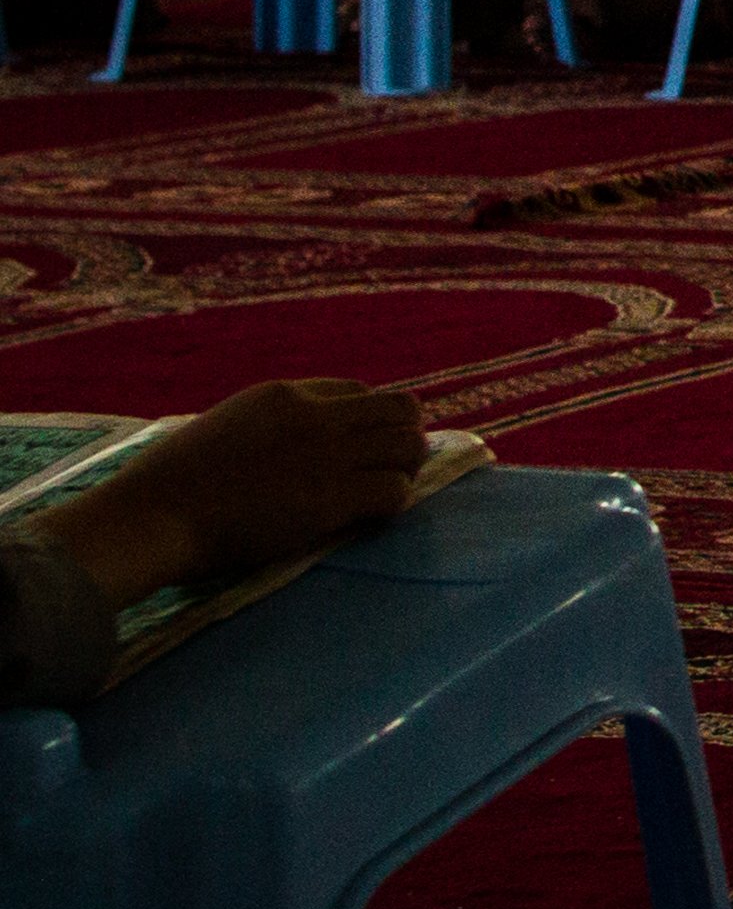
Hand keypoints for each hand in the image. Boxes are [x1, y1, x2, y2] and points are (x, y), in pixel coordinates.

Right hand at [34, 379, 429, 607]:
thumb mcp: (223, 428)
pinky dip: (394, 502)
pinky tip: (376, 515)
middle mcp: (315, 416)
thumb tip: (288, 442)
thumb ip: (266, 427)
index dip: (368, 419)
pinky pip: (394, 490)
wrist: (149, 516)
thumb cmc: (167, 484)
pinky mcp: (329, 500)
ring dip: (407, 468)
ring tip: (391, 489)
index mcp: (284, 394)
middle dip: (404, 435)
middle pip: (399, 409)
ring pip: (408, 446)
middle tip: (394, 466)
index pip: (357, 391)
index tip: (364, 445)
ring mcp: (325, 455)